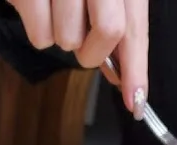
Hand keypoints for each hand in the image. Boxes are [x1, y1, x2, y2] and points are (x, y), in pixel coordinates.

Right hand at [10, 0, 148, 117]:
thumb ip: (115, 26)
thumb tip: (123, 77)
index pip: (135, 23)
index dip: (137, 66)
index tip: (136, 102)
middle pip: (110, 31)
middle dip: (95, 53)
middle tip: (84, 50)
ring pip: (70, 39)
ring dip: (62, 38)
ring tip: (55, 12)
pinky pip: (41, 37)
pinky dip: (40, 33)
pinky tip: (38, 11)